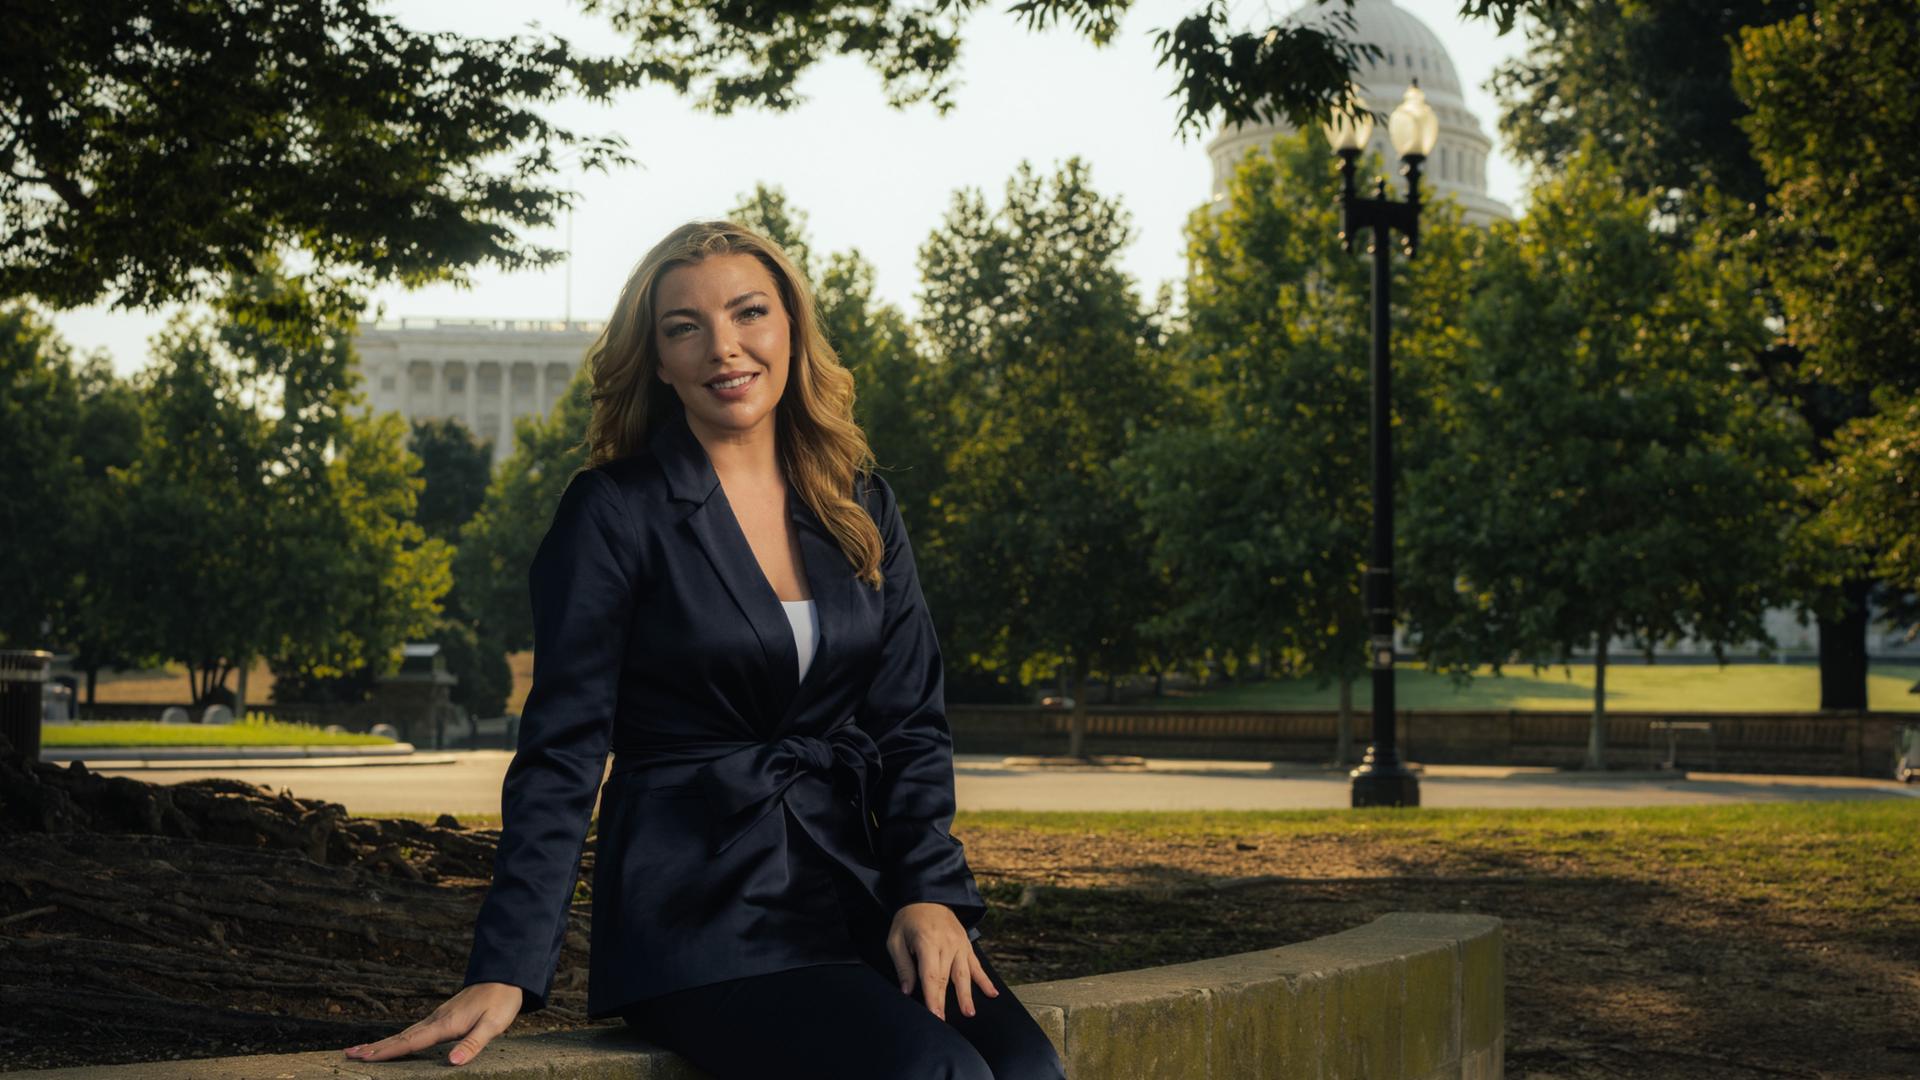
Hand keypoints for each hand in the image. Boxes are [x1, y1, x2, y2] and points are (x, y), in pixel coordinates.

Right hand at [342, 981, 523, 1066]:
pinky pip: (414, 1030)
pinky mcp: (443, 1017)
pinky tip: (395, 1043)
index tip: (363, 1057)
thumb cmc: (501, 1001)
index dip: (387, 1052)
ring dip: (383, 1043)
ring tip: (361, 1051)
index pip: (410, 1042)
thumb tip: (452, 1063)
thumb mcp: (493, 1025)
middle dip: (374, 1048)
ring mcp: (438, 1017)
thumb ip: (472, 1044)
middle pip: (400, 1037)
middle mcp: (436, 1020)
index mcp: (445, 1024)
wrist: (505, 976)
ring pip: (404, 1033)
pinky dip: (398, 1038)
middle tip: (348, 1055)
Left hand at [885, 901, 998, 1021]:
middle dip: (946, 1002)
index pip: (931, 976)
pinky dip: (984, 980)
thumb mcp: (896, 939)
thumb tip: (907, 990)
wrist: (927, 895)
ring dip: (967, 994)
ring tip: (970, 1012)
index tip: (934, 1015)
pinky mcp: (966, 945)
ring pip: (964, 974)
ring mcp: (959, 944)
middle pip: (947, 978)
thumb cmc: (908, 919)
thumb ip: (903, 965)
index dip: (933, 997)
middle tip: (946, 1023)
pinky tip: (992, 993)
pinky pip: (976, 964)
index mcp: (927, 943)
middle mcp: (947, 944)